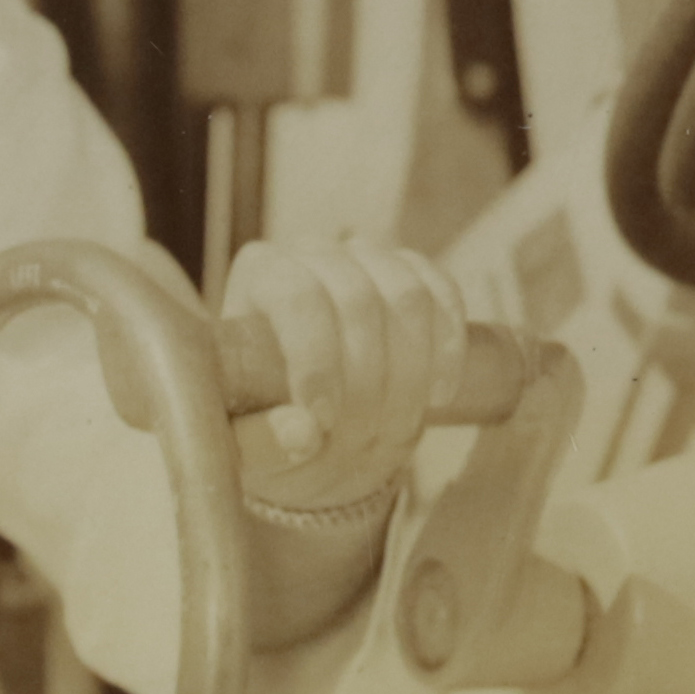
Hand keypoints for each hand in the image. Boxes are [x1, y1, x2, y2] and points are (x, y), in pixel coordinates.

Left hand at [215, 235, 468, 506]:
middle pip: (358, 298)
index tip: (323, 420)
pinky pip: (442, 293)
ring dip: (412, 370)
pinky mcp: (413, 270)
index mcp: (260, 274)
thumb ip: (261, 442)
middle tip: (364, 440)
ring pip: (407, 294)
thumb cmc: (264, 422)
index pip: (297, 297)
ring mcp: (368, 255)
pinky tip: (438, 395)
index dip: (316, 359)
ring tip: (400, 427)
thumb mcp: (246, 442)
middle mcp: (314, 251)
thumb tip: (302, 434)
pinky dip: (448, 348)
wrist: (309, 412)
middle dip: (369, 379)